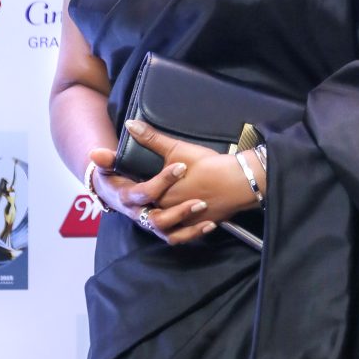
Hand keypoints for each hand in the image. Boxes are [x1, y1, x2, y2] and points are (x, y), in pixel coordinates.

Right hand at [87, 136, 216, 245]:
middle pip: (158, 219)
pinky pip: (177, 237)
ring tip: (205, 213)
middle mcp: (139, 215)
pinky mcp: (162, 229)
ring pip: (169, 232)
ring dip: (189, 225)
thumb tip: (95, 153)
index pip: (145, 193)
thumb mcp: (110, 166)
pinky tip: (210, 224)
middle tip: (200, 200)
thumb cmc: (115, 177)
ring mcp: (151, 224)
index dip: (163, 181)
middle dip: (180, 211)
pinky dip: (194, 233)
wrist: (113, 195)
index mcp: (128, 198)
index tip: (181, 167)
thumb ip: (108, 159)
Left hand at [88, 120, 261, 243]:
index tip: (120, 177)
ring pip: (167, 229)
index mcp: (158, 194)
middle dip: (142, 206)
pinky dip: (184, 230)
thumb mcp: (176, 149)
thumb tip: (130, 125)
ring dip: (164, 221)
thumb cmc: (206, 166)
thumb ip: (151, 139)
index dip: (128, 186)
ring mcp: (183, 222)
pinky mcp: (198, 225)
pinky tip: (183, 222)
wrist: (238, 182)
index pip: (137, 194)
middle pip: (149, 214)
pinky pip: (185, 234)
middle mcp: (168, 211)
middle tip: (131, 198)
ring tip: (160, 212)